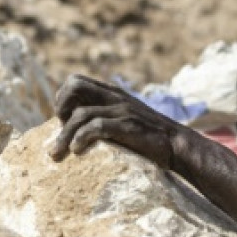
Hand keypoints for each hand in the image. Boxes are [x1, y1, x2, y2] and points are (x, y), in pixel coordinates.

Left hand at [49, 74, 183, 169]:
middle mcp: (114, 97)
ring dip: (64, 135)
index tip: (63, 122)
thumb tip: (76, 130)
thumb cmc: (148, 139)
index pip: (75, 82)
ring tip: (58, 154)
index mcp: (112, 94)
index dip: (63, 100)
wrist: (177, 146)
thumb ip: (105, 118)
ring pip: (80, 114)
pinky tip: (77, 150)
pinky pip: (97, 126)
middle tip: (60, 130)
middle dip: (60, 108)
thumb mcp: (124, 120)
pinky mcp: (128, 126)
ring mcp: (122, 110)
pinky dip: (81, 138)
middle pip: (74, 84)